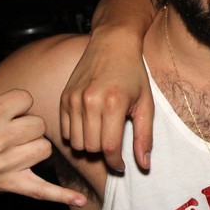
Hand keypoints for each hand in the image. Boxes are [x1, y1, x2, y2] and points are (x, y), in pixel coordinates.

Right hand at [0, 37, 85, 206]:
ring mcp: (5, 164)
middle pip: (38, 124)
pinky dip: (61, 196)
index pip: (25, 99)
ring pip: (44, 149)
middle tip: (7, 130)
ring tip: (13, 147)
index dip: (16, 103)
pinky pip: (41, 190)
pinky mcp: (11, 184)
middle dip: (26, 125)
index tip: (1, 109)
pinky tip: (80, 201)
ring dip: (34, 147)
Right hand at [60, 27, 153, 171]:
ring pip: (76, 143)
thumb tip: (144, 165)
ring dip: (89, 146)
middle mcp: (90, 101)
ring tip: (102, 135)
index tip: (121, 165)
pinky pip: (65, 131)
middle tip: (114, 145)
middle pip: (91, 148)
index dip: (116, 163)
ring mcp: (73, 99)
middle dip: (104, 153)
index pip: (109, 148)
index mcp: (113, 103)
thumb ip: (144, 137)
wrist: (112, 43)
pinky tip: (89, 127)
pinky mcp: (63, 97)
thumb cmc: (133, 74)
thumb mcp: (146, 104)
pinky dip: (76, 136)